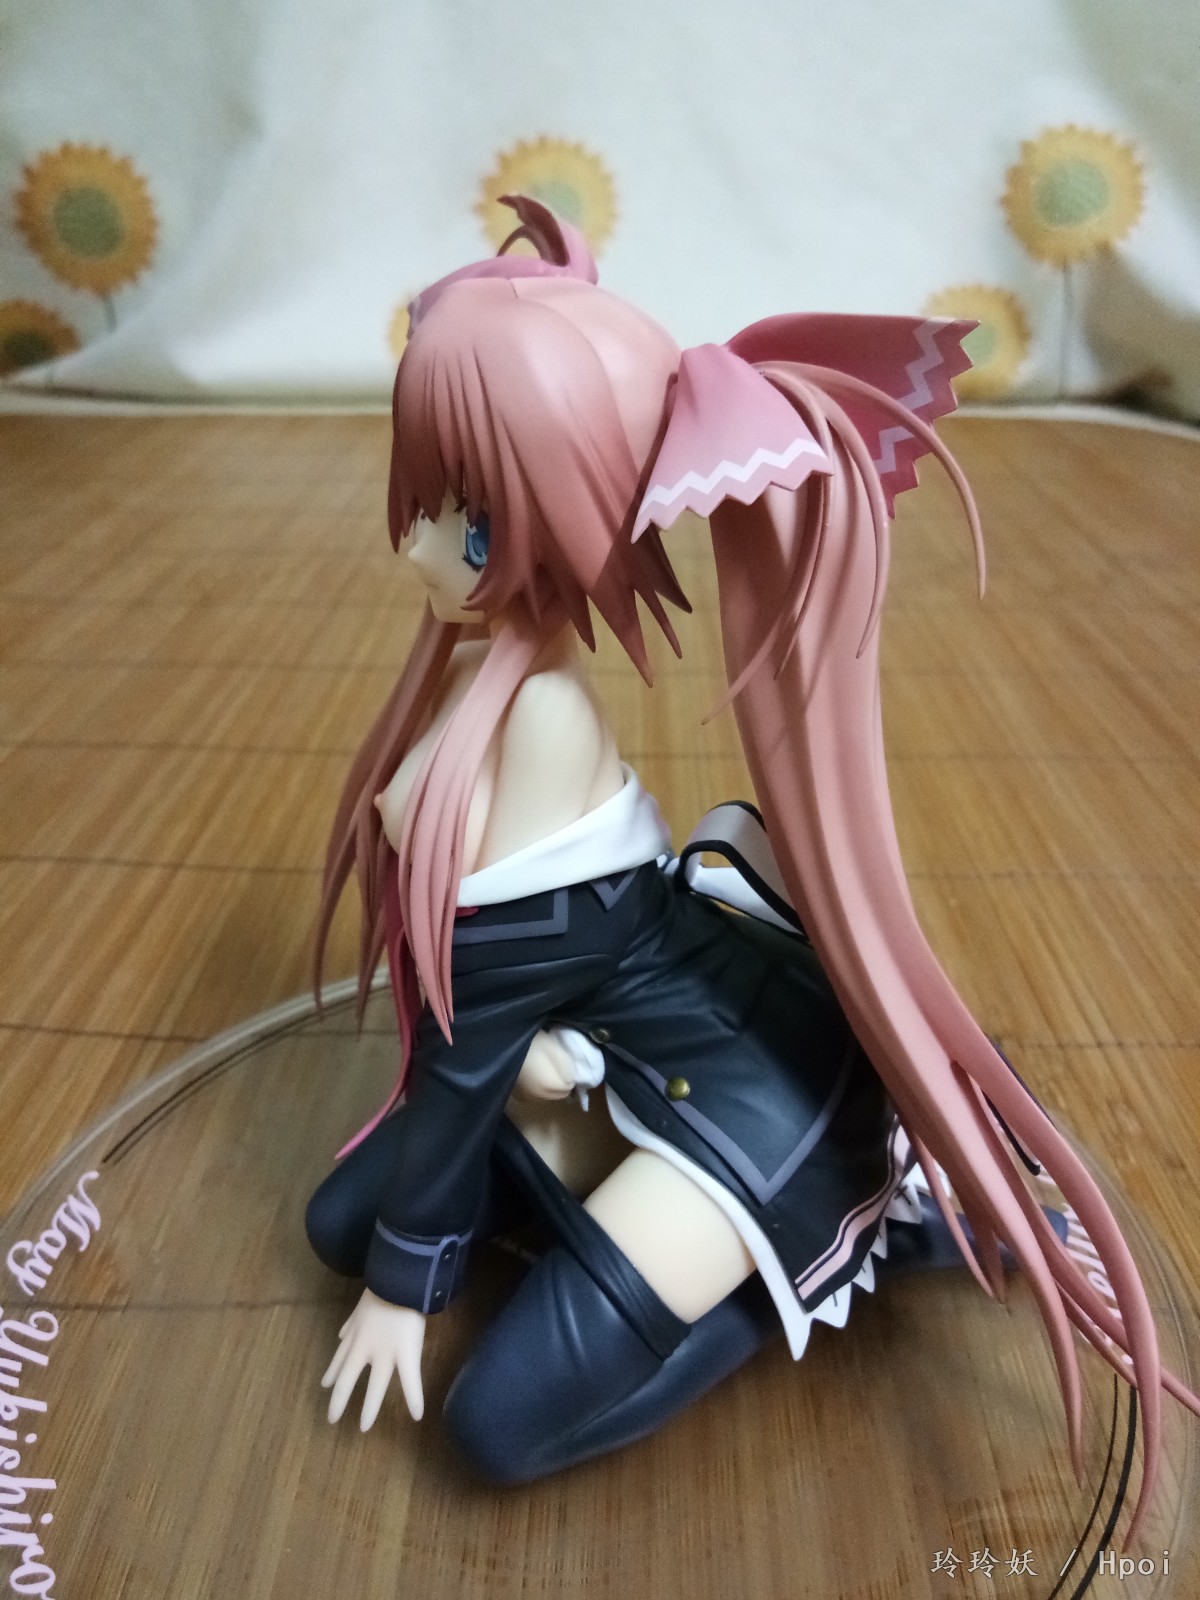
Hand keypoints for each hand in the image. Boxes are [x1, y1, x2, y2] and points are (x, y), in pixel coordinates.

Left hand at [321, 1287, 425, 1428]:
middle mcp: (364, 1350)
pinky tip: (417, 1415)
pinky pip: (410, 1380)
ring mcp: (384, 1354)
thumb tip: (341, 1334)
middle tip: (332, 1419)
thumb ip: (350, 1323)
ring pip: (375, 1387)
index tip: (325, 1386)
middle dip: (339, 1400)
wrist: (397, 1282)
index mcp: (355, 1337)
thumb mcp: (360, 1307)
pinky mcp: (406, 1354)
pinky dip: (414, 1398)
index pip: (339, 1360)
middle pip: (347, 1380)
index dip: (332, 1374)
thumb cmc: (382, 1290)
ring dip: (370, 1408)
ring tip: (364, 1428)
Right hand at [513, 1026, 604, 1103]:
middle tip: (554, 1065)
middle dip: (560, 1082)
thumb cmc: (534, 1043)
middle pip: (559, 1094)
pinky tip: (533, 1075)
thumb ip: (568, 1068)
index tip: (563, 1062)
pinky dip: (538, 1088)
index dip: (569, 1074)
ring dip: (549, 1085)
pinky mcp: (518, 1095)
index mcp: (551, 1087)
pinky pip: (535, 1094)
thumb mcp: (557, 1051)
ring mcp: (528, 1097)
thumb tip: (572, 1079)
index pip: (569, 1087)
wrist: (506, 1043)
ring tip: (543, 1068)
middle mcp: (540, 1097)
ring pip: (547, 1095)